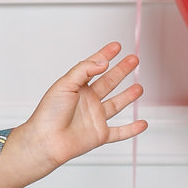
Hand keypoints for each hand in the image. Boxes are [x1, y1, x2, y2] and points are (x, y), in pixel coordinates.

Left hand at [0, 42, 146, 187]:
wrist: (46, 141)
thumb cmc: (48, 114)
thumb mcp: (64, 84)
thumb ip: (83, 70)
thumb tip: (103, 62)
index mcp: (77, 88)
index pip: (94, 67)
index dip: (105, 56)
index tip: (116, 46)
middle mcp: (87, 102)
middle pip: (108, 83)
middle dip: (121, 71)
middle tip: (133, 59)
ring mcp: (95, 118)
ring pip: (116, 105)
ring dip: (128, 96)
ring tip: (139, 87)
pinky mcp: (100, 135)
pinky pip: (120, 132)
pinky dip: (132, 129)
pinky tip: (142, 124)